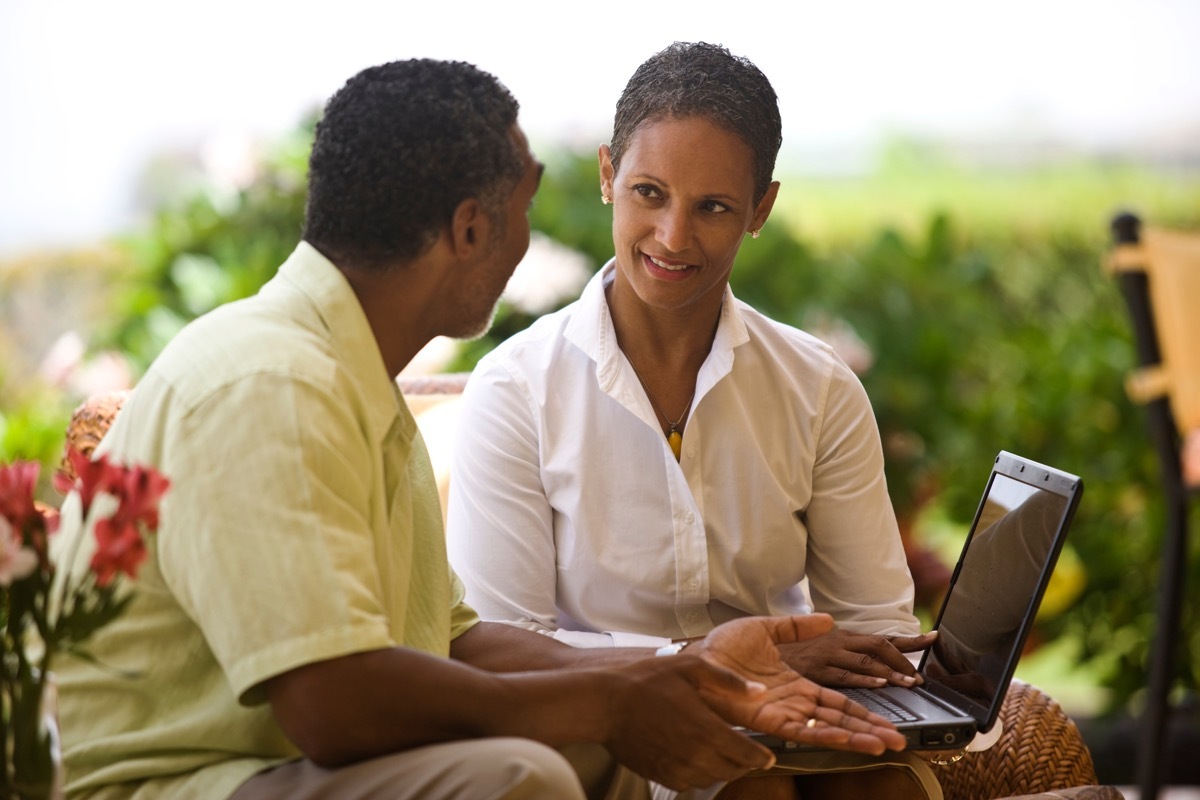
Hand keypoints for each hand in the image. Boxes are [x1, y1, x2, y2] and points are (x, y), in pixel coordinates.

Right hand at [603, 655, 776, 790]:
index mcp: (708, 730)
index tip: (767, 756)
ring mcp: (677, 769)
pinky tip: (693, 756)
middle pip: (733, 771)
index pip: (749, 755)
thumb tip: (760, 692)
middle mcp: (696, 756)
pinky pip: (688, 784)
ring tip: (718, 752)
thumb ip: (728, 681)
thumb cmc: (646, 680)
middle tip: (743, 751)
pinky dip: (697, 774)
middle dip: (743, 762)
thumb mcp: (691, 667)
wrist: (605, 703)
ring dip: (720, 768)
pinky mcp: (660, 775)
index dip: (762, 757)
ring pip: (712, 779)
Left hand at [690, 615, 907, 754]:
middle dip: (870, 730)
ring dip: (856, 736)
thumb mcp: (767, 629)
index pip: (837, 701)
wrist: (696, 655)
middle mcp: (793, 703)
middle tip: (899, 739)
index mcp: (796, 684)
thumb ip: (797, 627)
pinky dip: (826, 734)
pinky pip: (802, 731)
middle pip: (840, 719)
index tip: (886, 720)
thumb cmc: (723, 647)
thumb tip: (827, 619)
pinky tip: (848, 739)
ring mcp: (782, 713)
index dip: (863, 711)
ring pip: (827, 728)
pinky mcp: (768, 720)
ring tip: (885, 743)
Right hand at [777, 628, 936, 687]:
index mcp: (842, 637)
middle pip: (879, 646)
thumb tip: (851, 639)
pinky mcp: (816, 671)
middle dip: (904, 658)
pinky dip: (864, 680)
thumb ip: (834, 641)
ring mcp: (827, 656)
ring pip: (866, 663)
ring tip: (910, 684)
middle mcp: (838, 643)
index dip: (909, 639)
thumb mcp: (813, 641)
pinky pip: (845, 676)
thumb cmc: (787, 652)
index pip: (882, 638)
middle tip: (922, 675)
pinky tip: (880, 685)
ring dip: (891, 673)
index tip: (933, 638)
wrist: (756, 652)